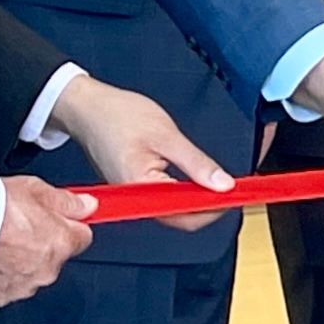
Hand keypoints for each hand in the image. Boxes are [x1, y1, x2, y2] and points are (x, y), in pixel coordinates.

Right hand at [0, 176, 95, 306]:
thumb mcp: (34, 190)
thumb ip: (66, 201)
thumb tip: (87, 206)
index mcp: (61, 243)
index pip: (83, 237)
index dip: (69, 224)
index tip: (61, 218)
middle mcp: (46, 270)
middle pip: (55, 256)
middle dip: (43, 242)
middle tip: (20, 225)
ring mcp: (22, 286)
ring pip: (31, 272)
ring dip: (21, 259)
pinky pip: (7, 285)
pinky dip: (1, 273)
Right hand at [48, 74, 237, 232]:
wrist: (87, 106)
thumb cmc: (118, 116)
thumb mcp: (166, 135)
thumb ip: (196, 163)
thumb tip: (222, 185)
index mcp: (139, 188)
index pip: (184, 216)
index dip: (213, 210)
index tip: (236, 197)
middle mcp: (134, 198)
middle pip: (178, 217)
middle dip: (208, 206)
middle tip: (232, 188)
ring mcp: (132, 194)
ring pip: (171, 209)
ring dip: (196, 199)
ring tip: (217, 182)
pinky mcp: (133, 187)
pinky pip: (162, 198)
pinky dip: (182, 191)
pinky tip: (195, 179)